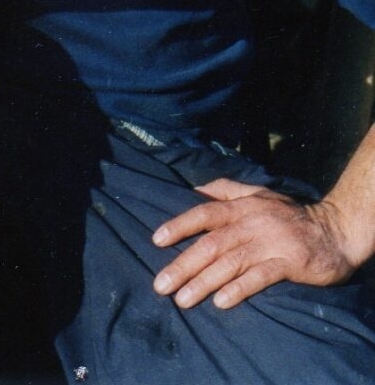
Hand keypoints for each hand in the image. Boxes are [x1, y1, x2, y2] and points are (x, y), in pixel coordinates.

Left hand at [152, 178, 357, 308]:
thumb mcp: (257, 193)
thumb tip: (194, 188)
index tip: (156, 240)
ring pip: (229, 263)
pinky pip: (259, 277)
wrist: (336, 230)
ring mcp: (269, 244)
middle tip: (160, 285)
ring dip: (203, 282)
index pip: (203, 214)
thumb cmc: (289, 213)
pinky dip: (239, 289)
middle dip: (183, 265)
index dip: (179, 226)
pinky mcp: (288, 264)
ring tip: (182, 300)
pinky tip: (220, 302)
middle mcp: (251, 224)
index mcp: (241, 207)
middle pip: (210, 244)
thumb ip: (225, 189)